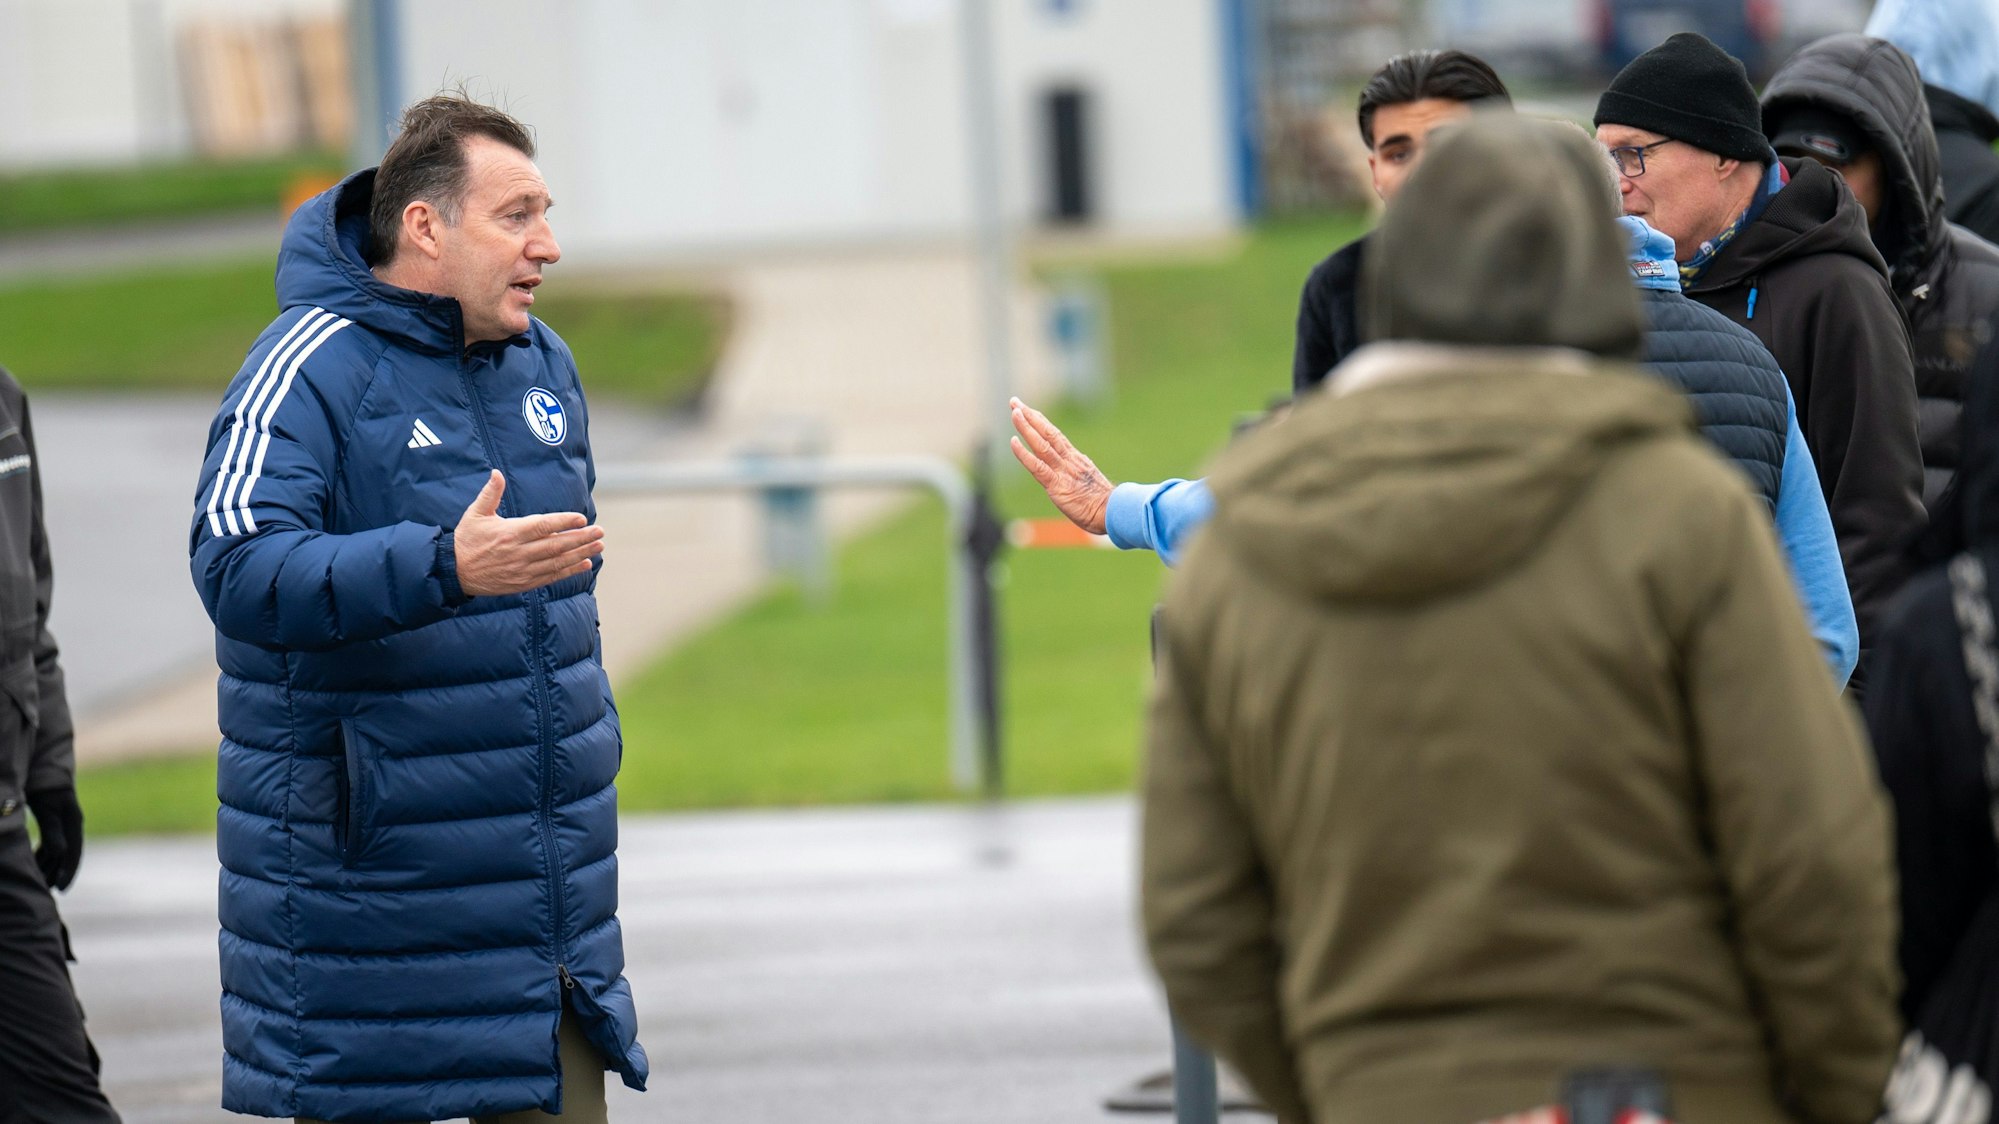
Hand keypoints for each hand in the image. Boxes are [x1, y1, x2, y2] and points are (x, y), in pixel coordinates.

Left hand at [26, 785, 82, 890]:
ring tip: (38, 881)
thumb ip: (54, 831)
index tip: (60, 889)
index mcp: (74, 823)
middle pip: (66, 855)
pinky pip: (50, 844)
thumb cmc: (45, 788)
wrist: (43, 769)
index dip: (68, 872)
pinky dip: (43, 855)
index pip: (73, 853)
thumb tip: (61, 854)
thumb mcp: (48, 809)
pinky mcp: (53, 822)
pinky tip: (35, 864)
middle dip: (56, 873)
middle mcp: (71, 826)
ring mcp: (63, 824)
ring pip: (57, 851)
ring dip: (48, 866)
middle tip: (45, 892)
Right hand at [453, 470, 604, 596]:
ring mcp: (523, 570)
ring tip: (599, 545)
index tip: (582, 518)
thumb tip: (497, 473)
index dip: (563, 522)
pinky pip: (551, 576)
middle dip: (581, 538)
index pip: (542, 526)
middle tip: (600, 531)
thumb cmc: (467, 539)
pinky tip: (585, 564)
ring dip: (581, 553)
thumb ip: (490, 493)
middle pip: (555, 545)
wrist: (454, 572)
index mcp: (509, 532)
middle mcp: (519, 552)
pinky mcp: (524, 583)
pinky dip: (569, 571)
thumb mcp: (475, 513)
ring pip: (557, 561)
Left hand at [1008, 397, 1112, 535]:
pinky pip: (1037, 466)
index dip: (1041, 422)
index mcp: (1076, 459)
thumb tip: (1077, 471)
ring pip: (1041, 444)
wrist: (1113, 512)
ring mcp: (1063, 471)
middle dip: (1030, 416)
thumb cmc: (1103, 504)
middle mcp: (1069, 460)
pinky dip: (1024, 453)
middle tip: (1015, 401)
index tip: (1029, 410)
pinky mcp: (1057, 485)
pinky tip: (1013, 441)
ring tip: (1014, 412)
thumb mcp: (1089, 484)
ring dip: (1026, 427)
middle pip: (1047, 432)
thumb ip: (1079, 475)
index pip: (1055, 436)